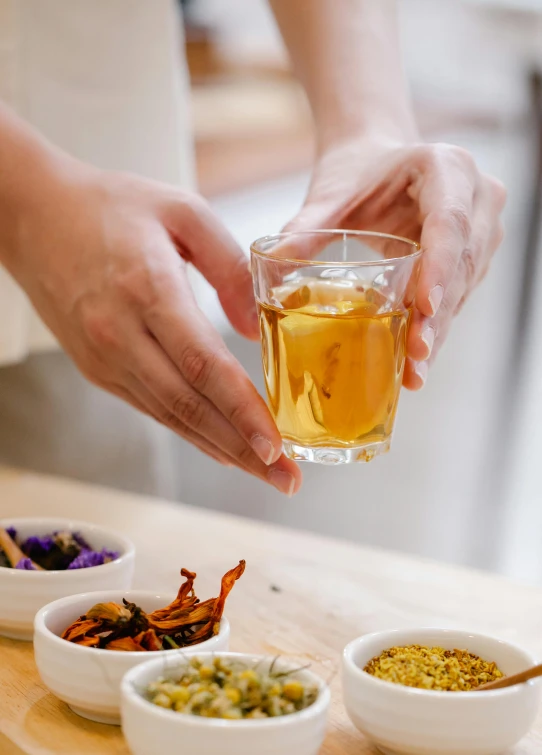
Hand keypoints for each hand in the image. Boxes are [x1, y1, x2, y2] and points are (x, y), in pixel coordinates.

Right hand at [8, 160, 300, 494]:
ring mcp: (105, 358)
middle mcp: (121, 334)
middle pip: (190, 406)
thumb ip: (229, 264)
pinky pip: (152, 408)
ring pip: (171, 417)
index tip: (276, 445)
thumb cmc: (110, 206)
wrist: (33, 215)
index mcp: (147, 289)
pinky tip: (221, 446)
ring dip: (221, 449)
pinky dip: (191, 432)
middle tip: (286, 479)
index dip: (241, 411)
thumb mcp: (181, 211)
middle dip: (243, 450)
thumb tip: (256, 328)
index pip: (203, 365)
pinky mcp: (98, 368)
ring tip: (265, 472)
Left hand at [285, 138, 505, 388]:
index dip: (440, 267)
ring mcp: (481, 229)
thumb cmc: (358, 171)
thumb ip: (305, 227)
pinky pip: (458, 295)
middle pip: (462, 264)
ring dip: (438, 331)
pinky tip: (414, 361)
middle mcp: (476, 197)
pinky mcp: (473, 257)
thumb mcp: (332, 195)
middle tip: (415, 356)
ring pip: (464, 287)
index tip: (424, 307)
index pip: (450, 223)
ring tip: (413, 370)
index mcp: (446, 168)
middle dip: (438, 316)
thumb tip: (266, 263)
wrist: (377, 158)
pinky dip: (434, 327)